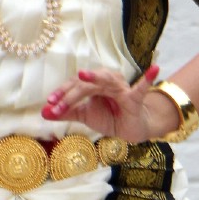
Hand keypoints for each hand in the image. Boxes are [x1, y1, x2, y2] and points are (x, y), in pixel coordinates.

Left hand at [40, 65, 178, 141]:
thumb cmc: (110, 118)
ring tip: (83, 76)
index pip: (75, 86)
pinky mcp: (135, 98)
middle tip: (56, 105)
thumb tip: (44, 112)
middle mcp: (107, 81)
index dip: (62, 94)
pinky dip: (147, 79)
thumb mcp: (85, 116)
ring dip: (93, 81)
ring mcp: (122, 88)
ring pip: (104, 84)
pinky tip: (154, 69)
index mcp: (94, 84)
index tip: (49, 104)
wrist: (131, 129)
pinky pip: (141, 88)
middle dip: (70, 95)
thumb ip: (66, 113)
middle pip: (86, 85)